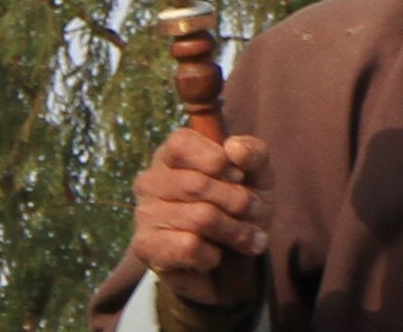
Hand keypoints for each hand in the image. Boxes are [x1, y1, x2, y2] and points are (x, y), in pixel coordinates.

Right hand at [131, 128, 273, 305]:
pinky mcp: (146, 248)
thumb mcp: (257, 174)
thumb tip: (233, 147)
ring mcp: (145, 214)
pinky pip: (189, 247)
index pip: (181, 143)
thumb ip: (253, 153)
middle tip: (255, 211)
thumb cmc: (239, 205)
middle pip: (196, 185)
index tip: (239, 176)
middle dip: (237, 201)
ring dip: (234, 231)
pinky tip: (213, 254)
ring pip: (199, 218)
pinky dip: (213, 254)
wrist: (230, 260)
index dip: (216, 159)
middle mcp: (150, 181)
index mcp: (171, 154)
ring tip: (246, 237)